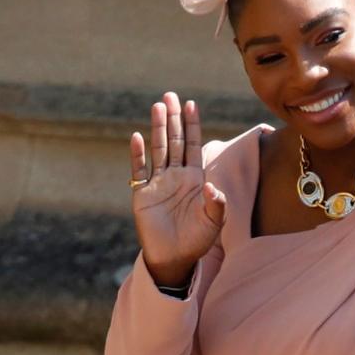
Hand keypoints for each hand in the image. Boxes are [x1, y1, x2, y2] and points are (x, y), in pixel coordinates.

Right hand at [129, 91, 226, 285]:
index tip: (191, 104)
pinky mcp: (143, 194)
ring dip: (157, 129)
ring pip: (158, 150)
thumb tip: (212, 186)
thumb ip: (217, 204)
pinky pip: (139, 171)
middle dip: (173, 119)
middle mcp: (176, 176)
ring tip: (157, 106)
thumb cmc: (197, 240)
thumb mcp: (214, 222)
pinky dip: (138, 155)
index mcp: (195, 179)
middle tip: (171, 95)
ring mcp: (158, 183)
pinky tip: (137, 138)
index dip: (192, 125)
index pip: (193, 146)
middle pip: (174, 141)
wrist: (174, 258)